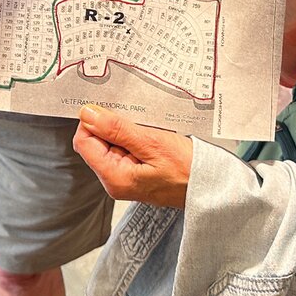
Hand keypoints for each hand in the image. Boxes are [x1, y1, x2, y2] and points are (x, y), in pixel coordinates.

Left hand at [73, 104, 192, 208]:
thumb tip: (87, 114)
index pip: (83, 142)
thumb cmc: (187, 169)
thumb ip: (116, 129)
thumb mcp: (151, 142)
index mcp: (114, 177)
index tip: (110, 109)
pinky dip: (134, 138)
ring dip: (124, 131)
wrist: (211, 186)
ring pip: (110, 144)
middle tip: (136, 120)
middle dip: (111, 126)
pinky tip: (150, 136)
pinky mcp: (135, 174)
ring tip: (147, 130)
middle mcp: (115, 181)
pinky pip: (125, 150)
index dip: (92, 122)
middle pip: (95, 143)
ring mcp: (125, 179)